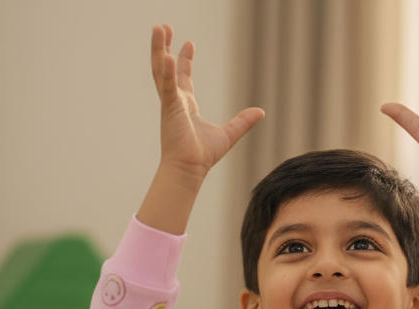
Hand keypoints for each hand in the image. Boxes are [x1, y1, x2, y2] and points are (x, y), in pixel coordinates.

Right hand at [151, 24, 263, 176]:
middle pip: (166, 68)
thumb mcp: (228, 134)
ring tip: (157, 29)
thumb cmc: (203, 156)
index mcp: (186, 106)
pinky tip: (166, 55)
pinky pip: (167, 86)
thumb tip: (261, 112)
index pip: (183, 78)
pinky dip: (166, 71)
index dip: (184, 60)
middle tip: (162, 27)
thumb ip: (243, 122)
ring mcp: (170, 104)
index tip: (188, 43)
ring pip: (160, 71)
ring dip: (157, 49)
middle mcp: (175, 102)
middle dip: (163, 47)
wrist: (190, 169)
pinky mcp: (169, 109)